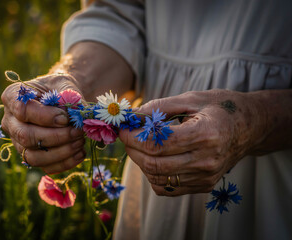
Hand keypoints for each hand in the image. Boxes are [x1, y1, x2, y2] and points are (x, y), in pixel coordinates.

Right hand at [1, 74, 85, 173]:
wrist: (63, 97)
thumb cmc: (60, 87)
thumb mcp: (65, 84)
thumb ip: (70, 98)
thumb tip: (78, 116)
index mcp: (12, 97)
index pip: (22, 110)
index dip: (45, 117)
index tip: (66, 117)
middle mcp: (10, 121)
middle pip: (25, 136)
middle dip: (56, 137)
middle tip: (77, 131)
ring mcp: (18, 142)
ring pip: (33, 157)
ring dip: (60, 152)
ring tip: (80, 141)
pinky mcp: (32, 156)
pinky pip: (45, 167)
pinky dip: (65, 163)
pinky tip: (81, 152)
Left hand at [119, 89, 265, 195]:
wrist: (248, 127)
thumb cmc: (220, 108)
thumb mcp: (191, 98)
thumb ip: (158, 107)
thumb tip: (131, 117)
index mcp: (206, 134)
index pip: (158, 143)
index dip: (133, 136)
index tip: (122, 127)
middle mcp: (207, 161)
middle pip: (154, 163)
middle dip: (132, 149)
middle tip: (126, 135)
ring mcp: (206, 177)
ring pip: (157, 177)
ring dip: (140, 161)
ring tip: (140, 144)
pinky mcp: (204, 185)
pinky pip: (167, 187)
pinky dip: (153, 174)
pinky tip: (154, 158)